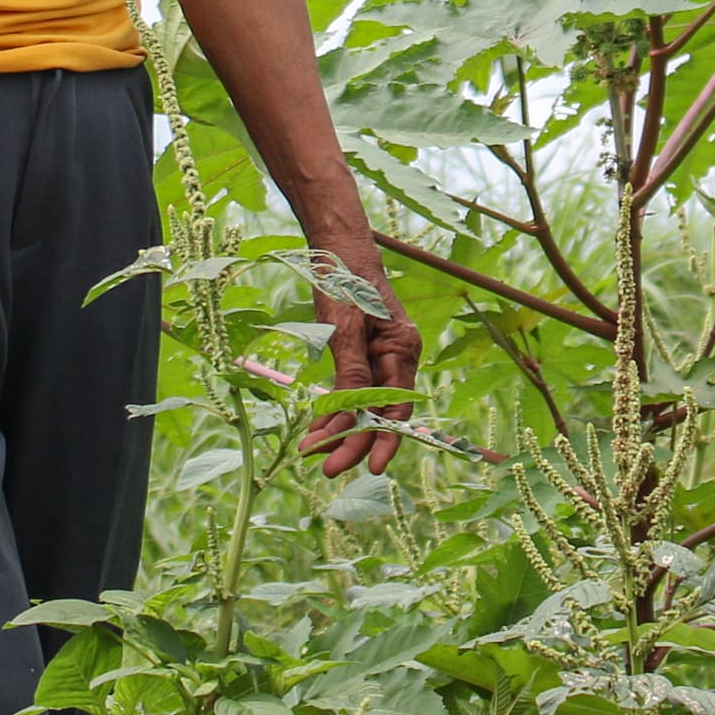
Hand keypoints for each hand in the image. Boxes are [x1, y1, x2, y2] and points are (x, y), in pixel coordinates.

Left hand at [305, 240, 422, 477]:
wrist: (335, 246)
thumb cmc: (344, 279)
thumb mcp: (345, 328)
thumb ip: (352, 373)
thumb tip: (353, 416)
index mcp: (403, 349)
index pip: (397, 408)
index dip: (386, 441)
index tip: (372, 468)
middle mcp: (396, 358)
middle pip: (379, 413)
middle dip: (353, 441)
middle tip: (325, 467)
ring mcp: (379, 358)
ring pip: (362, 406)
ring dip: (339, 430)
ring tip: (311, 450)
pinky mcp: (360, 355)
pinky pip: (350, 392)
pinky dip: (334, 410)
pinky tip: (317, 429)